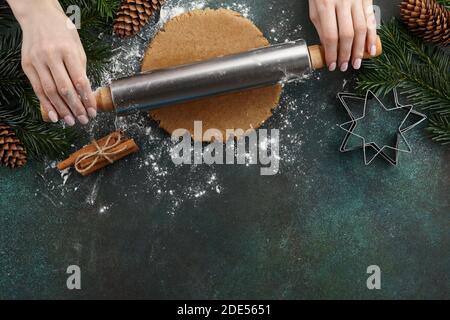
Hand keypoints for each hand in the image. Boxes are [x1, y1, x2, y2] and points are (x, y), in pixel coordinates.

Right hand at [8, 0, 95, 124]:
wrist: (37, 15)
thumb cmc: (62, 32)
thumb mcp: (77, 47)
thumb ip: (80, 69)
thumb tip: (84, 94)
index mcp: (68, 51)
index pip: (80, 81)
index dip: (87, 99)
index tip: (92, 111)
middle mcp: (51, 56)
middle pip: (64, 89)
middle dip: (75, 108)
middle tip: (83, 120)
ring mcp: (37, 60)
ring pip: (50, 91)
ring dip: (61, 109)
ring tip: (70, 121)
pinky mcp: (26, 64)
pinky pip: (37, 88)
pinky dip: (46, 104)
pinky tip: (54, 115)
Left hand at [309, 0, 377, 71]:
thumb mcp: (314, 9)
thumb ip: (321, 28)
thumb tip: (328, 48)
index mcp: (325, 6)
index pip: (330, 36)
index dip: (332, 54)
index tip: (331, 65)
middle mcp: (342, 2)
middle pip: (347, 35)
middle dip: (346, 54)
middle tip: (344, 66)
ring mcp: (356, 0)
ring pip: (361, 29)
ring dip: (360, 49)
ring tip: (356, 62)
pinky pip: (370, 20)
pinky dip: (372, 36)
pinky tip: (371, 48)